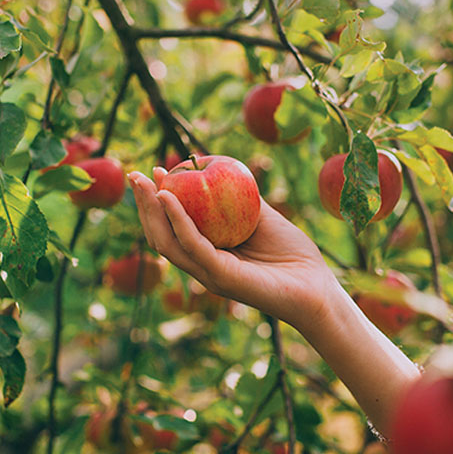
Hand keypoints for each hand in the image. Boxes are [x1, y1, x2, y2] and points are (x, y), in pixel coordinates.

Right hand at [128, 168, 340, 328]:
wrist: (317, 288)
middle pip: (161, 236)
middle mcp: (203, 265)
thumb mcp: (263, 217)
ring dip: (152, 212)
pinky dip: (178, 221)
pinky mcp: (220, 277)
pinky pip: (193, 245)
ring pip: (169, 243)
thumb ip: (241, 197)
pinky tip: (169, 198)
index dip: (158, 202)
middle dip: (144, 205)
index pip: (172, 228)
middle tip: (135, 176)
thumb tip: (221, 165)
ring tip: (145, 183)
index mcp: (209, 254)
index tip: (155, 172)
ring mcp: (209, 273)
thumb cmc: (293, 255)